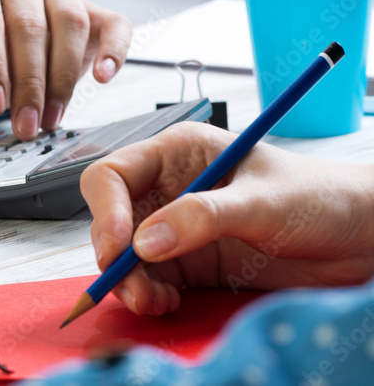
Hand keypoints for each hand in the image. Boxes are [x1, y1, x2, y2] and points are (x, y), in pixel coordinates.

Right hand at [81, 122, 373, 315]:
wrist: (359, 238)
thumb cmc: (320, 198)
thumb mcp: (263, 202)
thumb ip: (203, 217)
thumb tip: (146, 242)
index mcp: (178, 153)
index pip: (114, 175)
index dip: (107, 210)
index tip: (120, 245)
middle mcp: (168, 188)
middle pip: (112, 219)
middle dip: (114, 254)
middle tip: (129, 284)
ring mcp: (176, 227)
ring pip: (125, 255)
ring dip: (129, 281)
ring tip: (151, 301)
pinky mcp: (189, 263)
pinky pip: (149, 280)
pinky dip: (148, 295)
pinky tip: (165, 303)